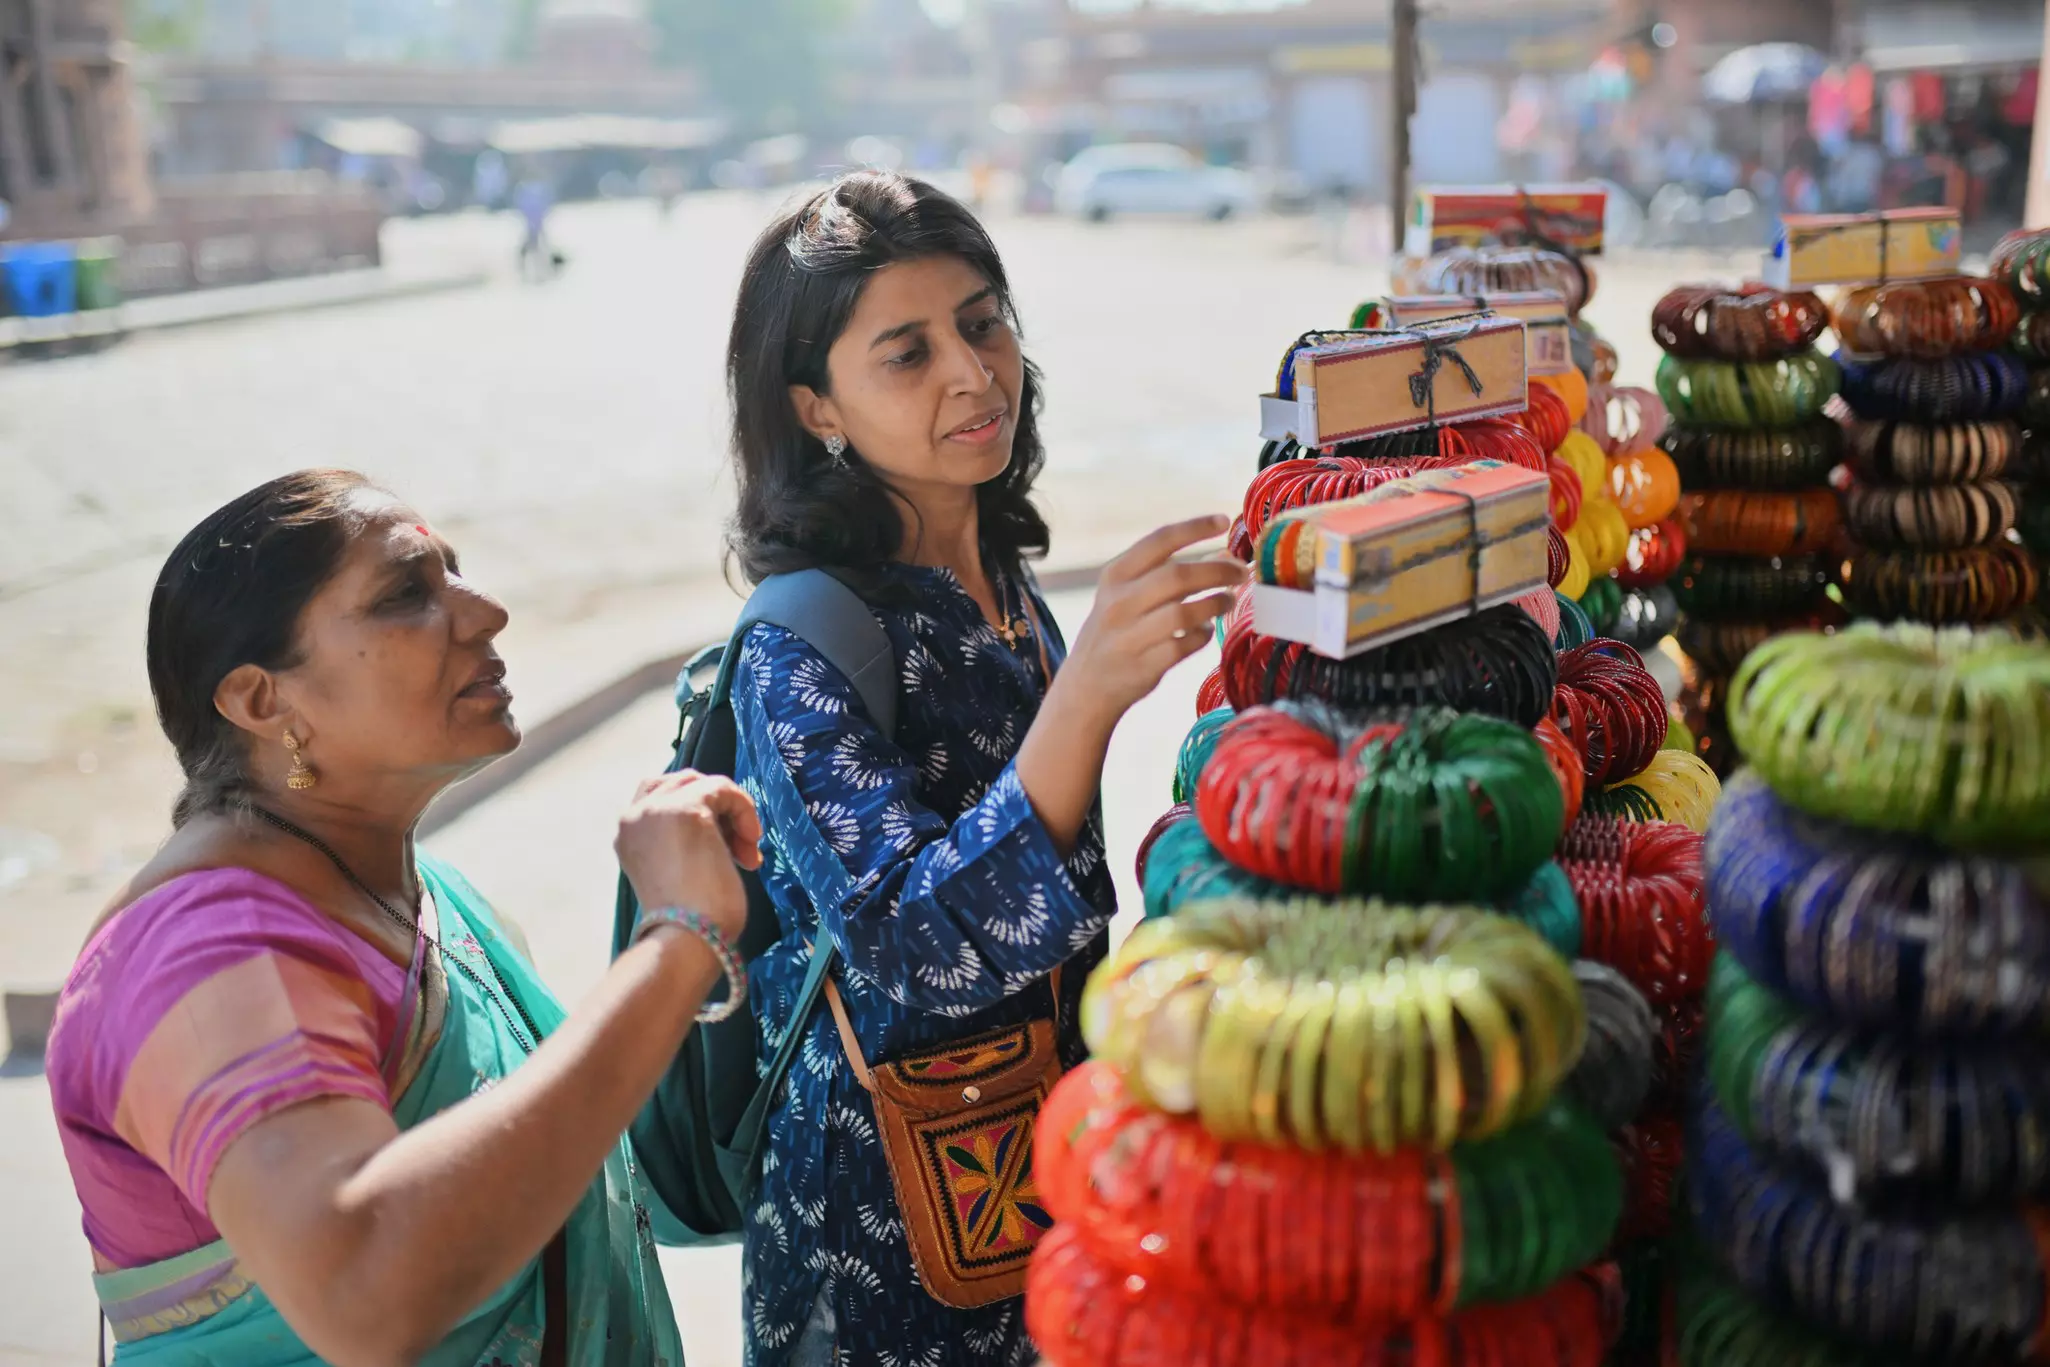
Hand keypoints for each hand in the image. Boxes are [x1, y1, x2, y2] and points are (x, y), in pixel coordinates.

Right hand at [615, 770, 760, 944]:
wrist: (686, 939)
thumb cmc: (689, 920)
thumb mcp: (673, 871)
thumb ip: (679, 842)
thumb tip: (715, 826)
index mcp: (627, 833)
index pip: (660, 796)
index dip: (699, 811)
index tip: (721, 846)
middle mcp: (635, 815)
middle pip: (683, 782)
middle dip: (716, 808)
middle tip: (736, 847)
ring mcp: (657, 809)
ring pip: (706, 784)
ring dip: (733, 812)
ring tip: (745, 852)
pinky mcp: (687, 809)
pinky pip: (725, 790)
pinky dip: (744, 812)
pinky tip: (750, 849)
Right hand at [1057, 515, 1247, 727]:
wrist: (1086, 685)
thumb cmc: (1116, 631)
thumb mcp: (1128, 595)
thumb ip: (1168, 574)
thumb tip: (1223, 555)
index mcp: (1115, 575)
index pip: (1159, 541)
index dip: (1194, 528)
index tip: (1223, 521)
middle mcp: (1119, 603)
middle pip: (1177, 576)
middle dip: (1217, 571)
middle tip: (1241, 572)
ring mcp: (1129, 636)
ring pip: (1183, 613)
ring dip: (1215, 603)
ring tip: (1229, 600)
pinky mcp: (1144, 666)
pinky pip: (1185, 645)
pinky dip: (1202, 634)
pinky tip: (1206, 629)